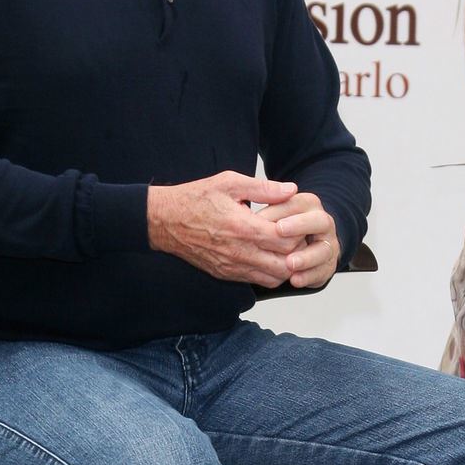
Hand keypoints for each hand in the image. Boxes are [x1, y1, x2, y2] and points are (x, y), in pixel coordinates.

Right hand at [146, 173, 298, 285]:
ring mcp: (233, 267)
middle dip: (297, 251)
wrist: (165, 221)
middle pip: (286, 263)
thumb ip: (263, 188)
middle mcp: (240, 252)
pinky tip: (269, 255)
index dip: (299, 232)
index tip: (298, 221)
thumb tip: (291, 189)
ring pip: (275, 278)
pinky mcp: (226, 274)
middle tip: (296, 235)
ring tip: (284, 247)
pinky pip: (258, 281)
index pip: (287, 240)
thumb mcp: (229, 183)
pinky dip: (270, 272)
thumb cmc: (196, 199)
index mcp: (244, 228)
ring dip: (285, 265)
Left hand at [269, 191, 339, 289]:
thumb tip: (260, 207)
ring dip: (306, 257)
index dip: (283, 210)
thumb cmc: (279, 224)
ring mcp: (327, 245)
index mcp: (309, 205)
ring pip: (323, 249)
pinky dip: (308, 276)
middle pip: (320, 221)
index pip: (299, 203)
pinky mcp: (326, 265)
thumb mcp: (270, 210)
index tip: (266, 218)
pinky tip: (295, 280)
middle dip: (300, 226)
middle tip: (279, 231)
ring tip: (289, 263)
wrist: (300, 245)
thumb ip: (265, 202)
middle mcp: (322, 223)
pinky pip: (322, 271)